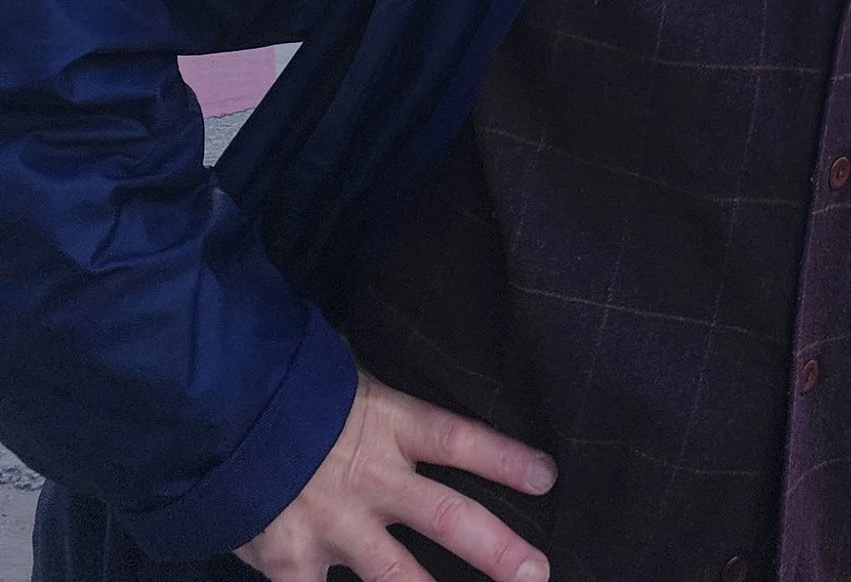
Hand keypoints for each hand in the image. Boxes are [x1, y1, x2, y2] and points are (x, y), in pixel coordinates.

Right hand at [237, 371, 555, 581]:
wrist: (213, 416)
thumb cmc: (285, 389)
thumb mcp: (345, 378)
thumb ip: (382, 403)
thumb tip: (404, 399)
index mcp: (387, 424)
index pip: (460, 439)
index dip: (504, 458)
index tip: (548, 477)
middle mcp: (371, 479)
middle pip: (447, 516)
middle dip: (497, 548)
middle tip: (538, 572)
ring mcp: (334, 526)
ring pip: (398, 575)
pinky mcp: (293, 562)